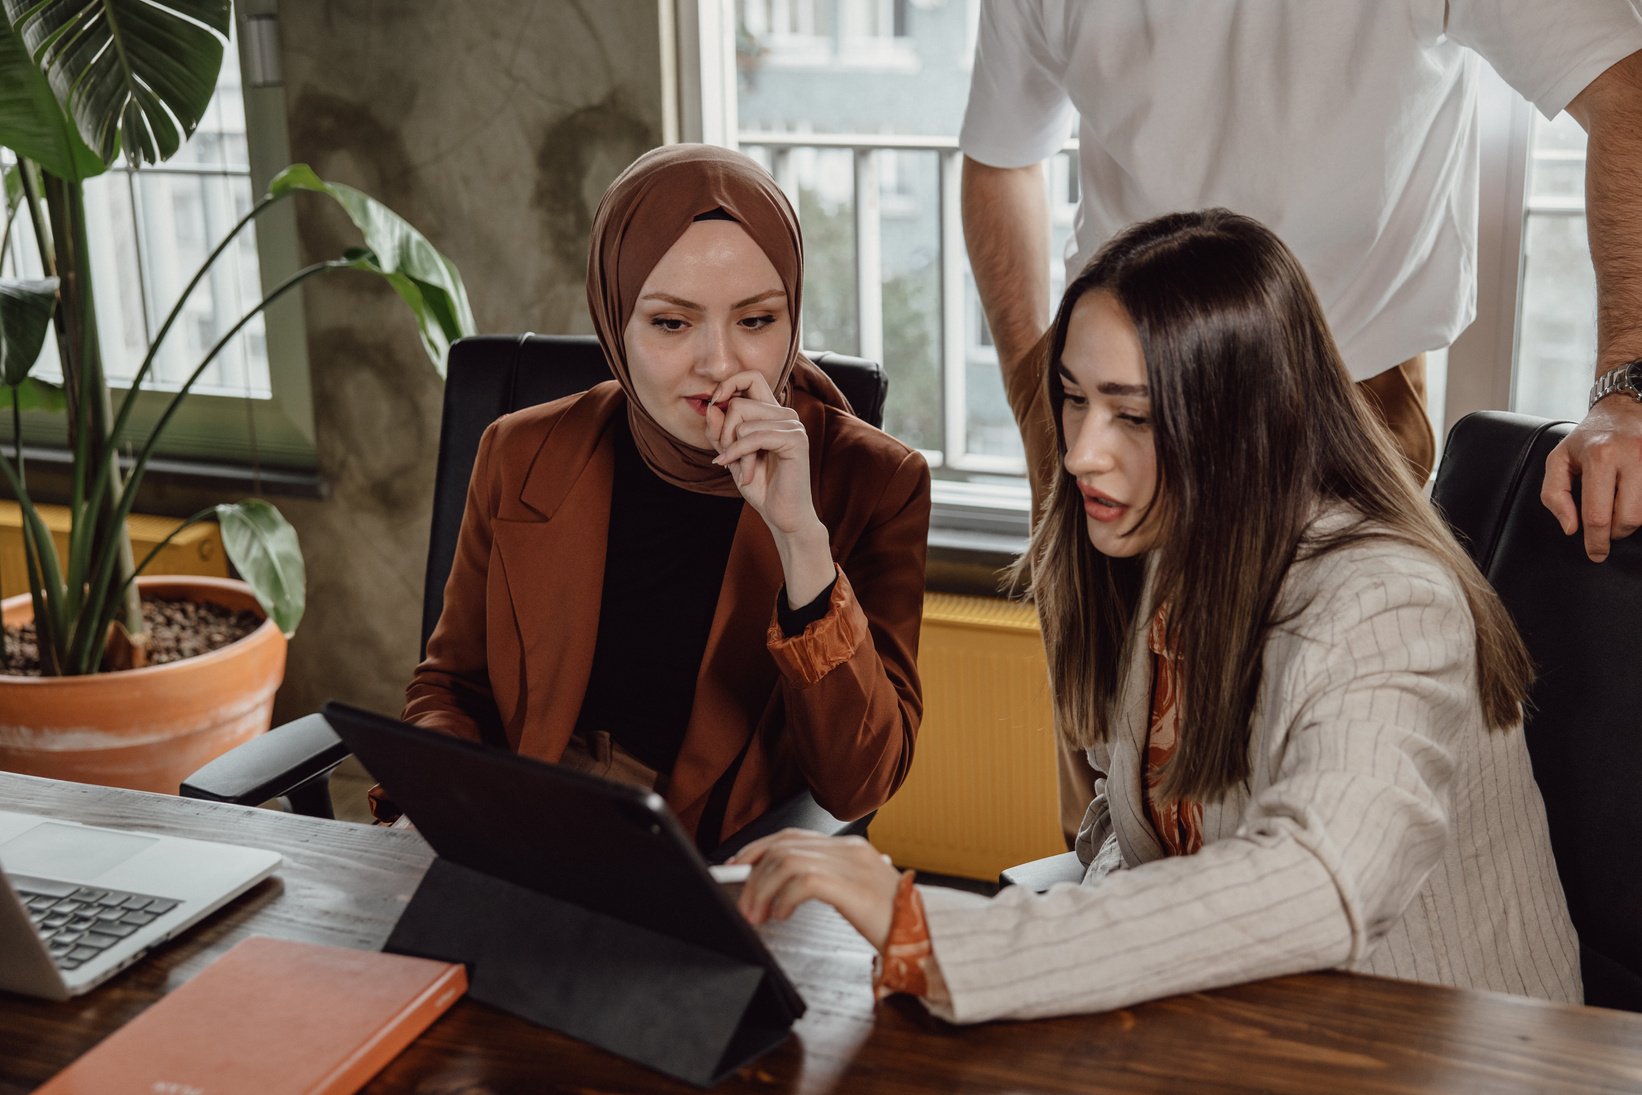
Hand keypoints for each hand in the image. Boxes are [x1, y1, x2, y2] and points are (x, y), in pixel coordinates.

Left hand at [705, 372, 833, 603]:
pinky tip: (743, 474)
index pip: (751, 377)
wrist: (784, 516)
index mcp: (772, 413)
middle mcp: (785, 414)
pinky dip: (740, 455)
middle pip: (739, 402)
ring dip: (733, 449)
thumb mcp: (732, 456)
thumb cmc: (762, 487)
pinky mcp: (795, 440)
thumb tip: (711, 407)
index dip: (729, 384)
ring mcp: (792, 425)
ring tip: (741, 470)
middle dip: (724, 431)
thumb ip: (720, 433)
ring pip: (743, 420)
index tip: (713, 405)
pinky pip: (754, 437)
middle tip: (726, 455)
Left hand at [730, 829, 901, 950]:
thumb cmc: (893, 923)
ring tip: (759, 916)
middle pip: (783, 846)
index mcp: (850, 848)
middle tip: (744, 906)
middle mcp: (849, 850)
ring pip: (786, 861)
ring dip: (762, 890)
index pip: (792, 836)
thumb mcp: (856, 896)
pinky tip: (782, 915)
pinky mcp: (851, 887)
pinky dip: (783, 898)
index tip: (736, 867)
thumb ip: (825, 884)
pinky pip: (803, 881)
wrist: (928, 938)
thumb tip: (780, 891)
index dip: (757, 849)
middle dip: (753, 875)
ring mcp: (852, 865)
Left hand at [1541, 395, 1641, 561]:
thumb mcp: (1558, 460)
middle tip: (1604, 531)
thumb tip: (1570, 528)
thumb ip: (1555, 495)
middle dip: (1615, 533)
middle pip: (1629, 518)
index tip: (1595, 553)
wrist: (1624, 409)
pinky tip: (1629, 503)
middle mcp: (1632, 456)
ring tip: (1616, 513)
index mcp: (1601, 456)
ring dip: (1630, 522)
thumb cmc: (1588, 438)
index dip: (1596, 541)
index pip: (1598, 514)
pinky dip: (1640, 509)